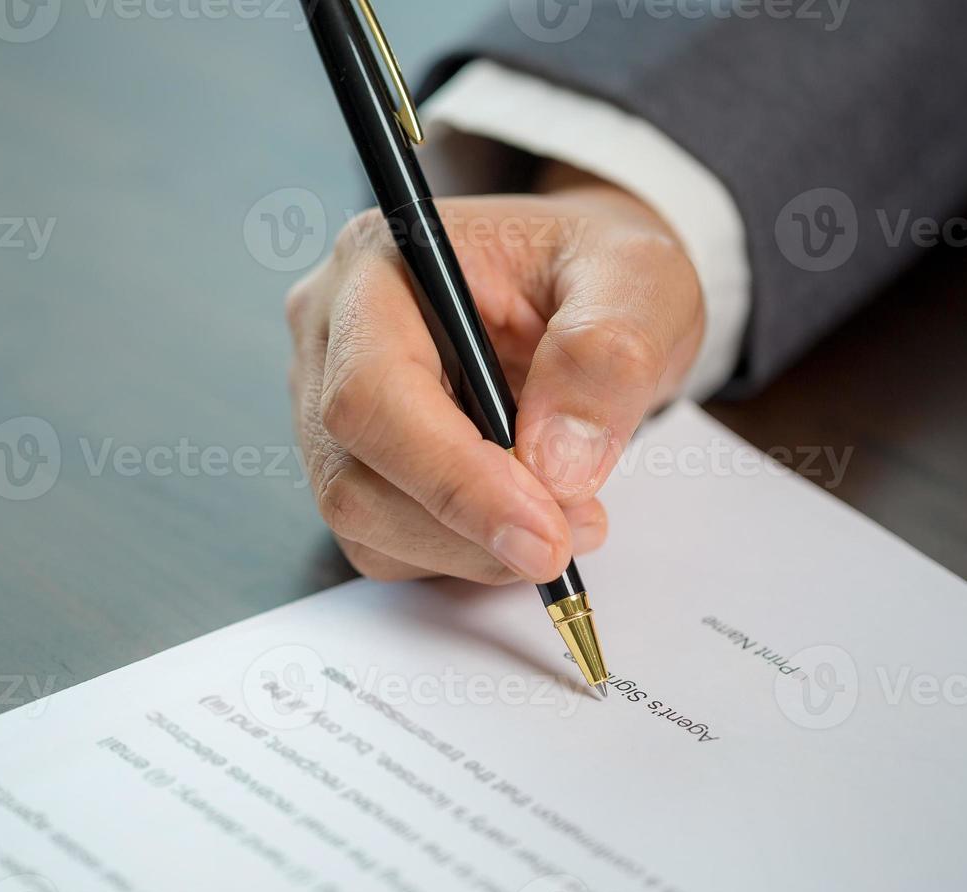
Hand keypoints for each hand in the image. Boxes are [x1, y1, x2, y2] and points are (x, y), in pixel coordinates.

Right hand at [284, 168, 702, 584]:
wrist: (587, 289)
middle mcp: (331, 332)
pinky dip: (459, 553)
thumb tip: (554, 465)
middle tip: (570, 535)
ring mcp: (327, 402)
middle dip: (468, 527)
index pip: (372, 391)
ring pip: (364, 520)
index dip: (453, 478)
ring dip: (468, 550)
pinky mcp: (352, 461)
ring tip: (563, 519)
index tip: (543, 533)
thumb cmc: (596, 266)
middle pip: (354, 473)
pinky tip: (519, 518)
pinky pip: (383, 542)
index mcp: (380, 262)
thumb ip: (607, 354)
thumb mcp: (639, 279)